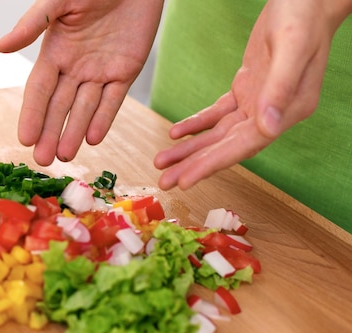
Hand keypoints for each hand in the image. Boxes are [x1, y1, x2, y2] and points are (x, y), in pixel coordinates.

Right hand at [0, 0, 163, 164]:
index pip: (39, 90)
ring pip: (85, 108)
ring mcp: (100, 71)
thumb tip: (0, 48)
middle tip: (42, 160)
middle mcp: (75, 67)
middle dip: (50, 133)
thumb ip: (32, 23)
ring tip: (65, 155)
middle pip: (60, 106)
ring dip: (74, 132)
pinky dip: (103, 118)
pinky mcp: (126, 71)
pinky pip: (113, 100)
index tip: (23, 139)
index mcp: (55, 51)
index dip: (32, 115)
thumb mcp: (59, 0)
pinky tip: (92, 138)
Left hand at [154, 0, 350, 189]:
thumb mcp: (292, 47)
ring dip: (190, 148)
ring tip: (162, 162)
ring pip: (218, 133)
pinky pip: (217, 113)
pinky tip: (176, 133)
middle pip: (226, 146)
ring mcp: (259, 102)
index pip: (244, 146)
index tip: (186, 180)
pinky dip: (196, 124)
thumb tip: (266, 129)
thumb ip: (280, 88)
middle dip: (194, 164)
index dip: (213, 164)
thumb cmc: (304, 17)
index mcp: (289, 110)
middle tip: (164, 181)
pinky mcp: (247, 89)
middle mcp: (273, 113)